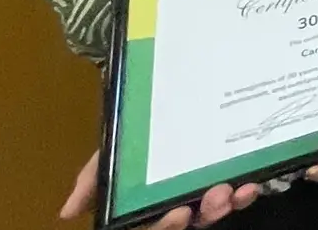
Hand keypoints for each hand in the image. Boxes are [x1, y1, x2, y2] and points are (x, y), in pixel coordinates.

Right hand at [61, 151, 259, 225]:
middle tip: (216, 196)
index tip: (181, 213)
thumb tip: (66, 212)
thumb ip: (93, 178)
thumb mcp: (111, 153)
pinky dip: (244, 194)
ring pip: (213, 212)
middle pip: (189, 223)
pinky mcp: (226, 181)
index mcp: (145, 205)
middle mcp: (174, 204)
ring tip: (232, 189)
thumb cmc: (134, 137)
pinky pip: (236, 196)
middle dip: (205, 215)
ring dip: (224, 204)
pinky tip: (251, 185)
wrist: (174, 100)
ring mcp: (201, 195)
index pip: (153, 226)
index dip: (166, 227)